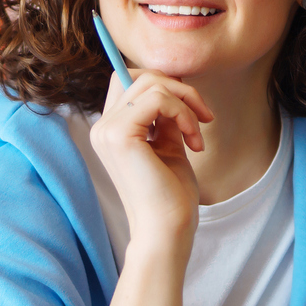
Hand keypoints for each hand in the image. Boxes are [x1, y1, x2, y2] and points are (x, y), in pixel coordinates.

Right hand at [91, 68, 212, 256]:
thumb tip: (176, 85)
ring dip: (186, 103)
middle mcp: (102, 127)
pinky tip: (193, 141)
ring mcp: (107, 130)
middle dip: (179, 88)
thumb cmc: (170, 196)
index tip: (192, 109)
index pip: (128, 81)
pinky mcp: (119, 135)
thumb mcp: (169, 145)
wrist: (166, 230)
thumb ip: (166, 116)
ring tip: (197, 135)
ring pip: (152, 83)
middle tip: (203, 117)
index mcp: (110, 130)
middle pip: (139, 75)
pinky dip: (183, 113)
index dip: (164, 85)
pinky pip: (158, 99)